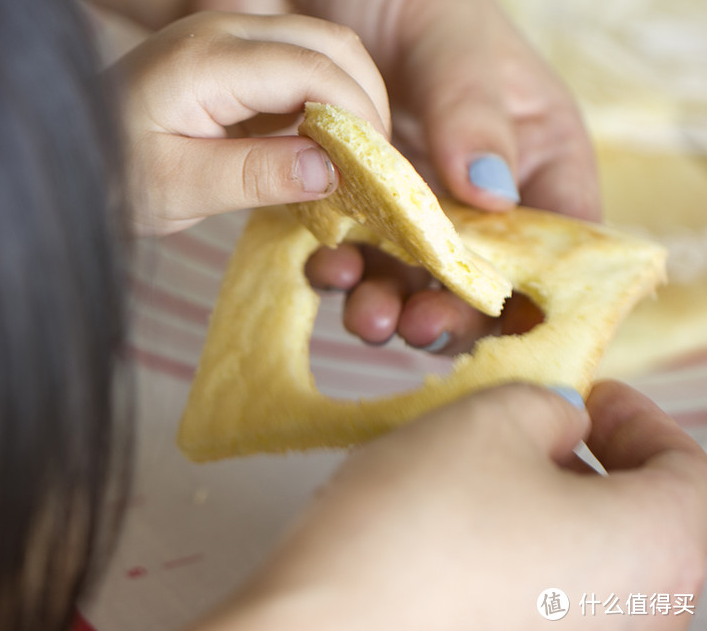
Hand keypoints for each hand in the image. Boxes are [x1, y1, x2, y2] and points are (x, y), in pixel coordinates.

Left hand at [112, 10, 389, 235]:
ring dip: (347, 98)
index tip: (378, 172)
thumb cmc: (110, 176)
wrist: (59, 154)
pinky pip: (294, 62)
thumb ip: (255, 176)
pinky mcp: (226, 55)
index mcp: (206, 61)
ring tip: (353, 161)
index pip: (312, 70)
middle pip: (328, 43)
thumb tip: (333, 169)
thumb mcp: (179, 188)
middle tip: (376, 167)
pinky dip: (321, 99)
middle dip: (365, 101)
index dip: (359, 118)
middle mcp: (220, 32)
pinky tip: (319, 147)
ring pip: (318, 46)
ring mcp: (223, 36)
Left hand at [191, 0, 598, 350]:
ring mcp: (395, 182)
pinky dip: (336, 267)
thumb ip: (470, 106)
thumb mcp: (443, 23)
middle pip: (474, 266)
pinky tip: (322, 271)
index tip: (500, 320)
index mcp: (522, 133)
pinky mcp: (331, 183)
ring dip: (388, 298)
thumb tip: (494, 198)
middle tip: (416, 323)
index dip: (536, 284)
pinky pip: (341, 244)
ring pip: (405, 268)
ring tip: (365, 312)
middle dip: (449, 303)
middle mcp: (461, 169)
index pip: (554, 227)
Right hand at [192, 381, 706, 630]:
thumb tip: (562, 424)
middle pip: (648, 524)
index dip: (639, 419)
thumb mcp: (488, 420)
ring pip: (600, 566)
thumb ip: (548, 406)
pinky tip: (463, 536)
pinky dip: (529, 559)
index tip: (588, 396)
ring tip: (487, 477)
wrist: (333, 629)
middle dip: (595, 465)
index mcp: (661, 549)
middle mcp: (647, 618)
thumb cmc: (421, 524)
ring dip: (560, 510)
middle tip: (533, 428)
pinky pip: (555, 603)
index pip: (691, 470)